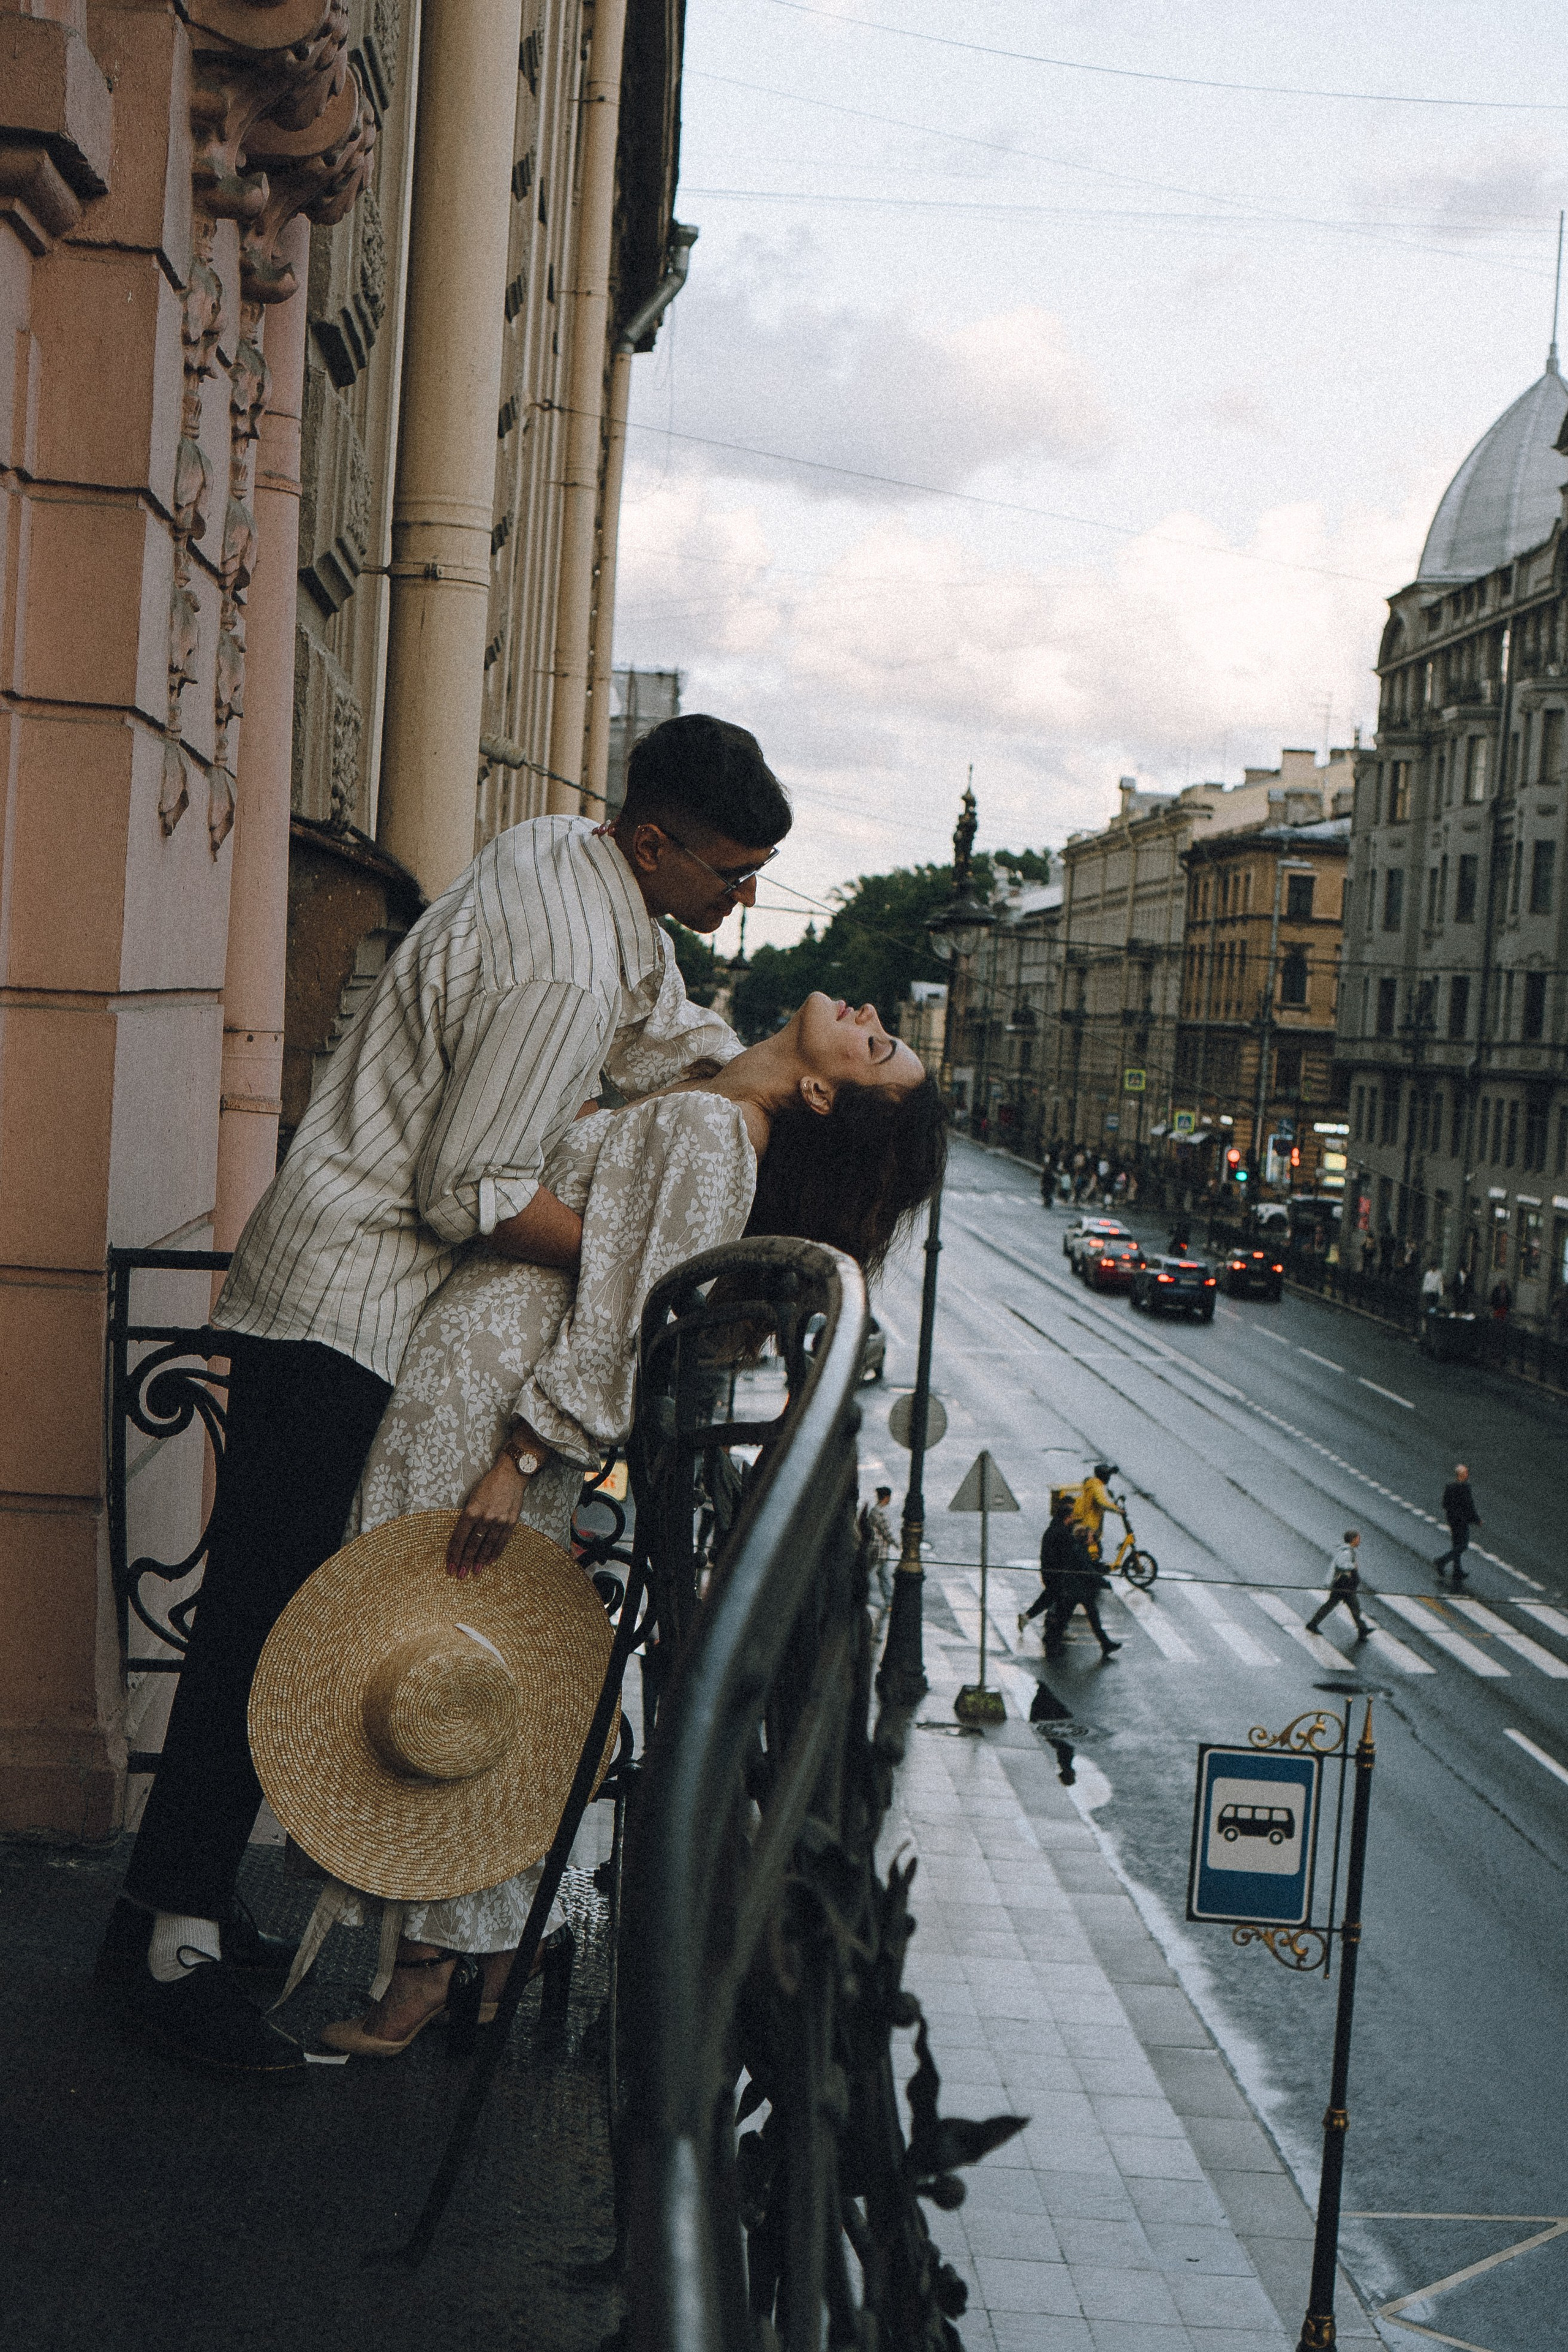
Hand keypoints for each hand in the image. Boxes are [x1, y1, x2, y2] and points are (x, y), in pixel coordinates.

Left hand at [447, 1457, 528, 1576]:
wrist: (511, 1474)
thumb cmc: (488, 1485)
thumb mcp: (471, 1497)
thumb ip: (467, 1517)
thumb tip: (461, 1538)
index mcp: (472, 1510)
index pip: (459, 1537)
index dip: (454, 1553)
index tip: (450, 1566)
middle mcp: (485, 1517)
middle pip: (472, 1544)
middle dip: (465, 1561)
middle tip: (460, 1575)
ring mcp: (500, 1520)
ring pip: (487, 1545)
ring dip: (480, 1560)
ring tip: (475, 1571)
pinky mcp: (511, 1521)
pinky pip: (502, 1541)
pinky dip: (496, 1552)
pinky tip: (490, 1561)